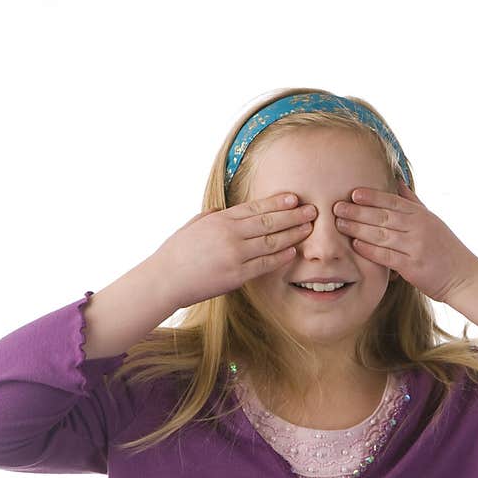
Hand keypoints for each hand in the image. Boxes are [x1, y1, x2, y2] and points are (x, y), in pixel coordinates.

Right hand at [154, 192, 315, 309]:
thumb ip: (212, 216)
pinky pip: (264, 265)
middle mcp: (229, 234)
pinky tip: (293, 251)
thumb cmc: (177, 253)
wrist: (164, 279)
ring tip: (309, 229)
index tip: (294, 198)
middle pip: (268, 221)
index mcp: (220, 219)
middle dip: (293, 215)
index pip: (255, 208)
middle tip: (313, 210)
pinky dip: (280, 257)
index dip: (277, 202)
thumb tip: (225, 209)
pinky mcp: (236, 276)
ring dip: (292, 234)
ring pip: (271, 242)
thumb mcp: (194, 225)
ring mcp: (234, 255)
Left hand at [334, 181, 477, 302]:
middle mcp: (419, 228)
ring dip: (358, 228)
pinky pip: (387, 256)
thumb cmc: (446, 249)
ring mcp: (416, 247)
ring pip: (382, 234)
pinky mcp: (413, 267)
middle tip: (336, 207)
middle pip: (383, 216)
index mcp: (422, 216)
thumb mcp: (432, 221)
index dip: (373, 196)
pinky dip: (370, 250)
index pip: (393, 201)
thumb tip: (398, 181)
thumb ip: (413, 202)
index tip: (353, 192)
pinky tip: (356, 245)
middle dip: (358, 210)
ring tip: (340, 224)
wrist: (464, 277)